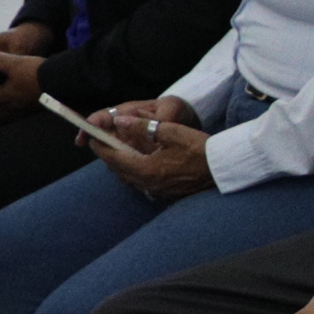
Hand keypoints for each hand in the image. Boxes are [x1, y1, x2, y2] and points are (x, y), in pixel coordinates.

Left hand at [91, 115, 217, 198]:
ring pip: (130, 179)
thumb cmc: (199, 148)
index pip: (114, 158)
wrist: (222, 168)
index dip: (100, 147)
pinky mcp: (166, 193)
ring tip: (121, 150)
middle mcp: (148, 184)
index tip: (92, 137)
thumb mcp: (170, 131)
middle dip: (109, 156)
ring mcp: (157, 190)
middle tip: (104, 142)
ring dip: (122, 165)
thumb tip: (120, 121)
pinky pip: (142, 183)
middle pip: (119, 171)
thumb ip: (142, 126)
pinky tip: (141, 162)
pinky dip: (135, 172)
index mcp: (147, 169)